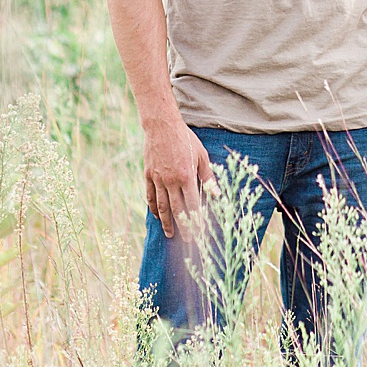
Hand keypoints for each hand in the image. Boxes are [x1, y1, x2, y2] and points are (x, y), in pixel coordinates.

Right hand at [143, 117, 212, 239]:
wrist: (162, 126)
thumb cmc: (185, 139)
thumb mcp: (201, 155)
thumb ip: (208, 177)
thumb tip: (217, 194)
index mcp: (186, 177)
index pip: (192, 205)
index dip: (196, 220)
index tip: (200, 232)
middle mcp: (171, 181)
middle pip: (177, 210)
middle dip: (183, 227)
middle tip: (187, 240)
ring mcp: (157, 179)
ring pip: (161, 206)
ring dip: (166, 222)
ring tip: (170, 234)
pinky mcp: (148, 175)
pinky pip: (150, 196)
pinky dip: (153, 208)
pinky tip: (156, 216)